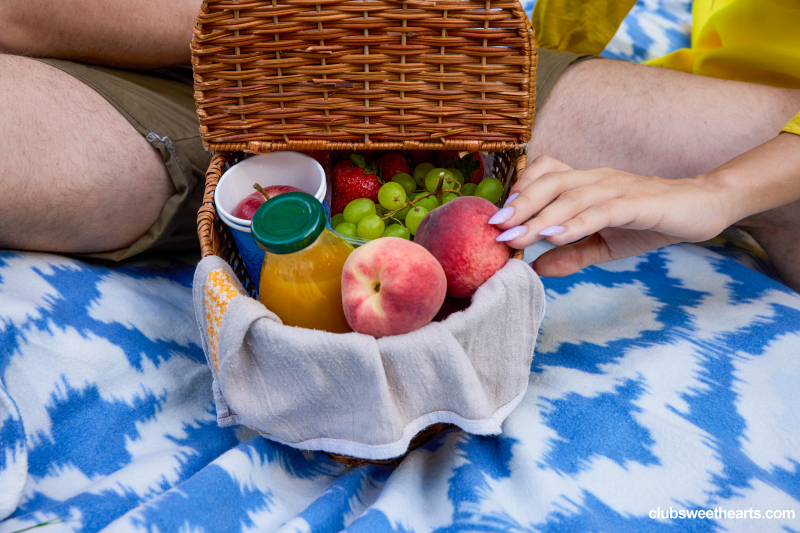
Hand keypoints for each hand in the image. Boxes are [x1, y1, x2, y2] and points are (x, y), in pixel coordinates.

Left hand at [489, 156, 733, 275]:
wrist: (704, 208)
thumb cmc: (650, 221)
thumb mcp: (604, 244)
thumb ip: (571, 255)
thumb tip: (537, 270)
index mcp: (587, 183)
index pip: (546, 174)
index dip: (520, 190)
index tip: (497, 217)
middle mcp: (598, 179)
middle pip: (551, 182)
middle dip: (520, 204)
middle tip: (495, 227)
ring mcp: (618, 188)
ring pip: (571, 196)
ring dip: (541, 217)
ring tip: (517, 237)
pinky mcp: (640, 203)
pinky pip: (602, 210)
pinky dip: (576, 223)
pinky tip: (556, 237)